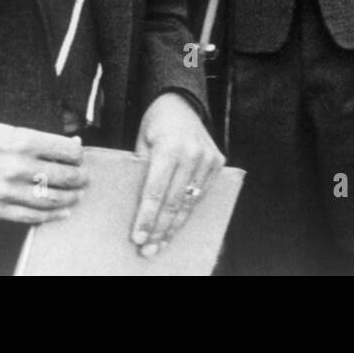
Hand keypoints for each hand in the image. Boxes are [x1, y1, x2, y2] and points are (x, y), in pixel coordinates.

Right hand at [0, 118, 85, 222]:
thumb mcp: (4, 127)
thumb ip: (37, 139)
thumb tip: (69, 145)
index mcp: (22, 140)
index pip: (67, 150)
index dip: (79, 154)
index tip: (79, 155)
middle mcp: (17, 166)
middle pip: (65, 175)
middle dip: (80, 177)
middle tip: (85, 177)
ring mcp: (5, 190)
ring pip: (53, 199)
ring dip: (71, 197)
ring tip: (77, 194)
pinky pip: (31, 216)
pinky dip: (51, 215)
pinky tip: (62, 211)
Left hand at [131, 92, 223, 256]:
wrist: (180, 103)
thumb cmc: (155, 124)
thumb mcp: (141, 143)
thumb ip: (141, 170)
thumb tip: (136, 205)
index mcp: (169, 147)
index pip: (156, 191)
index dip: (147, 217)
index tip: (138, 238)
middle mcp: (192, 153)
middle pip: (173, 201)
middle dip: (160, 229)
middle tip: (148, 249)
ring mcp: (208, 157)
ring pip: (190, 201)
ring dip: (175, 225)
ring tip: (162, 243)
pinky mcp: (217, 161)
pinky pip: (202, 193)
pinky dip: (189, 210)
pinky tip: (177, 224)